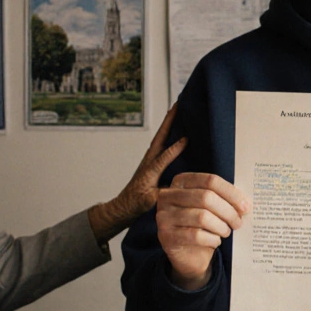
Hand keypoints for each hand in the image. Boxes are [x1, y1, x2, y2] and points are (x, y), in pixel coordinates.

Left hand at [88, 105, 187, 241]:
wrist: (124, 206)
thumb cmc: (136, 204)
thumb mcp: (150, 200)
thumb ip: (162, 193)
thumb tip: (176, 187)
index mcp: (150, 170)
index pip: (163, 156)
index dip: (175, 148)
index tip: (186, 139)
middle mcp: (149, 161)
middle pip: (160, 136)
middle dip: (169, 120)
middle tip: (178, 105)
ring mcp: (150, 160)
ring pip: (160, 137)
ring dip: (168, 123)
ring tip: (177, 111)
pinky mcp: (152, 162)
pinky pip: (161, 143)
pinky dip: (167, 132)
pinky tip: (175, 130)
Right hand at [155, 172, 249, 289]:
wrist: (188, 254)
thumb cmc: (203, 226)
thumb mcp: (212, 208)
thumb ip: (225, 200)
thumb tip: (246, 203)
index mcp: (181, 181)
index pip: (210, 180)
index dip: (231, 193)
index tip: (246, 206)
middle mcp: (168, 196)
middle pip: (206, 197)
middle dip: (228, 211)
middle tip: (238, 222)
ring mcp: (164, 216)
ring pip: (202, 217)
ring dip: (221, 226)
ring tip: (226, 232)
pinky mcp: (166, 236)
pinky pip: (195, 236)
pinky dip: (211, 239)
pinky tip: (215, 241)